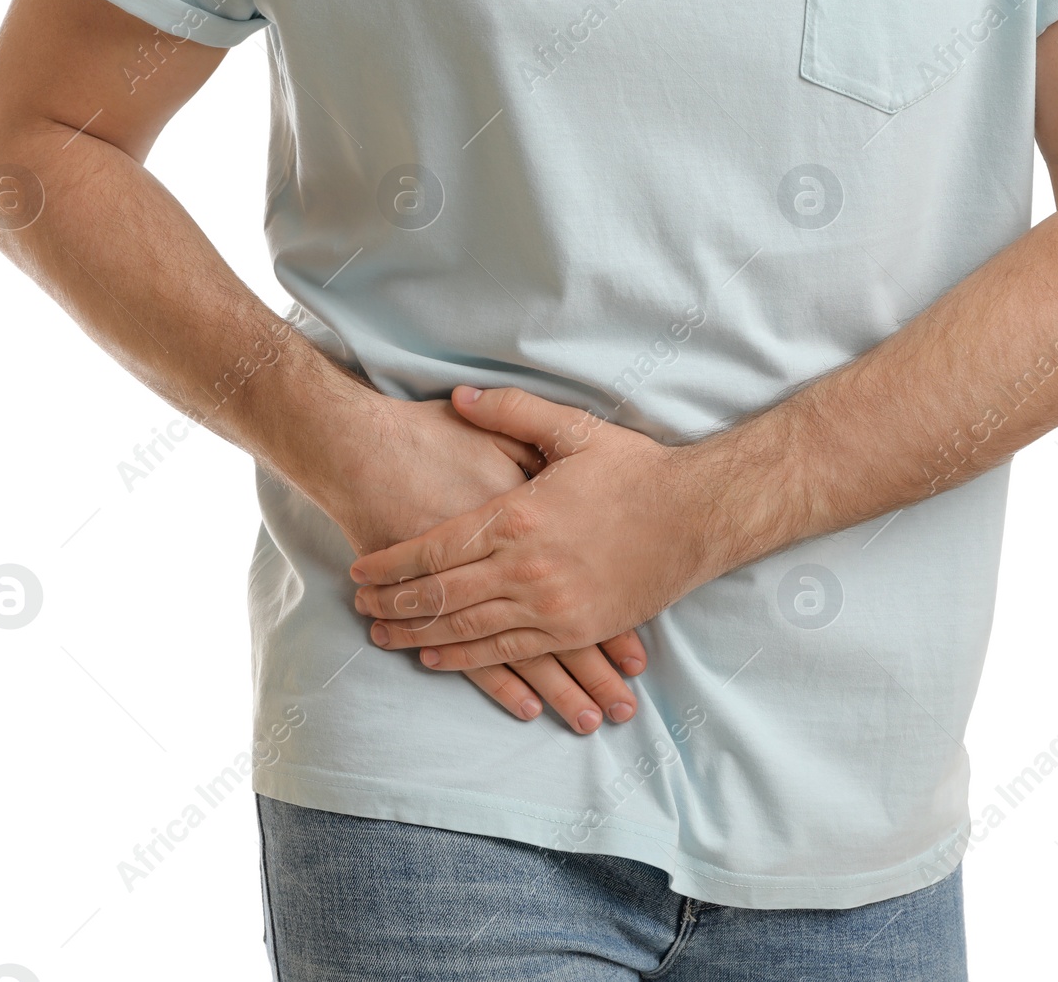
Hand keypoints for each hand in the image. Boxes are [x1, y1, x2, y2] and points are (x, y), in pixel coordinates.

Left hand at [332, 394, 647, 732]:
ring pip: (466, 629)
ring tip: (381, 636)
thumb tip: (457, 398)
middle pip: (439, 595)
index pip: (434, 548)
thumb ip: (510, 412)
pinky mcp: (573, 630)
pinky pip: (507, 653)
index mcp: (518, 517)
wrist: (698, 517)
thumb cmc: (636, 471)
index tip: (359, 571)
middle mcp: (526, 568)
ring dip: (417, 635)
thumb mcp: (573, 430)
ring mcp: (550, 606)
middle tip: (359, 608)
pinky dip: (465, 659)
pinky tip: (436, 658)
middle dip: (392, 604)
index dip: (390, 563)